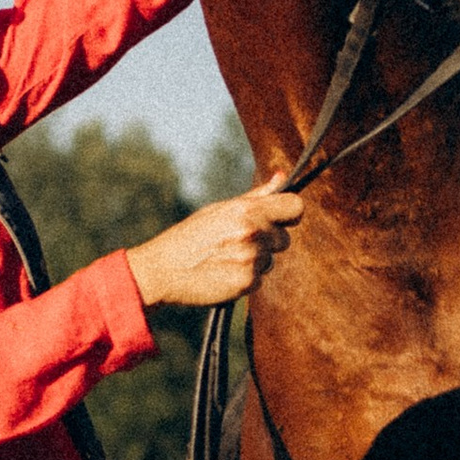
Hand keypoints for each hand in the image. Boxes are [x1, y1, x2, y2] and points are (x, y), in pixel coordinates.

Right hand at [126, 182, 302, 309]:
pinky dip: (245, 278)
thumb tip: (283, 177)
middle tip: (238, 242)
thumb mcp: (221, 209)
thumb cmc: (192, 236)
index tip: (280, 219)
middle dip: (267, 241)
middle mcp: (252, 232)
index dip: (289, 213)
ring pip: (270, 260)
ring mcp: (251, 258)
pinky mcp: (246, 282)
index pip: (295, 207)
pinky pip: (259, 279)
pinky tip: (223, 272)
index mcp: (246, 210)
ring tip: (225, 258)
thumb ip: (257, 196)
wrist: (163, 270)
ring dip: (255, 261)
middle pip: (284, 238)